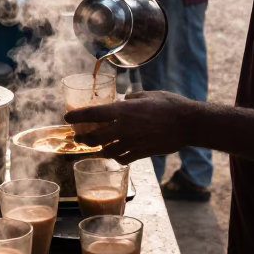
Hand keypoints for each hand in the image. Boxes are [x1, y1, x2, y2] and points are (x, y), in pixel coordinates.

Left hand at [64, 90, 204, 162]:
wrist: (186, 123)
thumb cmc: (169, 105)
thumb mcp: (148, 94)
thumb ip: (132, 98)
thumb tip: (124, 100)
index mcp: (123, 110)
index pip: (93, 114)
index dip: (77, 116)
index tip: (67, 118)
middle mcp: (123, 128)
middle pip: (95, 137)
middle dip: (83, 139)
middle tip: (78, 138)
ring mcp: (132, 142)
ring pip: (107, 151)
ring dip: (99, 150)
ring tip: (97, 148)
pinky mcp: (141, 153)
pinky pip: (123, 159)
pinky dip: (117, 158)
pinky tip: (116, 156)